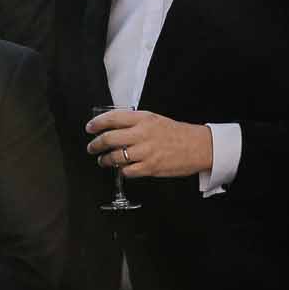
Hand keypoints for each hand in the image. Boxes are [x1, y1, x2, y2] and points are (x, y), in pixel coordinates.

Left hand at [85, 108, 210, 178]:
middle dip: (95, 144)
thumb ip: (134, 122)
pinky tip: (122, 168)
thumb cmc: (176, 133)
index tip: (90, 128)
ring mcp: (146, 152)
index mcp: (143, 119)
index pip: (112, 118)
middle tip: (92, 147)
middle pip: (109, 139)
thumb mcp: (154, 119)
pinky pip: (127, 171)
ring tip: (103, 160)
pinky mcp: (150, 167)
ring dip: (105, 160)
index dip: (97, 124)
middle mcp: (142, 134)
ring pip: (115, 157)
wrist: (198, 146)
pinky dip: (121, 170)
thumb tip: (111, 126)